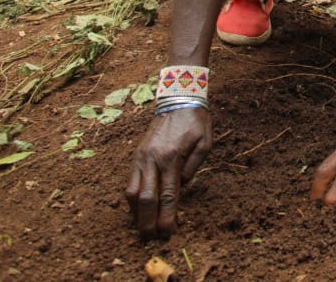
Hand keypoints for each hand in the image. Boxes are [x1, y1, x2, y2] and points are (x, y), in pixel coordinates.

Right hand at [125, 107, 212, 237]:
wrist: (177, 99)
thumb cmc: (195, 121)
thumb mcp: (204, 143)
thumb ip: (194, 167)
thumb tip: (182, 187)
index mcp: (172, 157)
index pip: (168, 195)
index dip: (168, 216)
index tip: (168, 232)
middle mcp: (152, 160)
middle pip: (146, 199)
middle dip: (147, 221)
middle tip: (151, 237)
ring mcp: (141, 158)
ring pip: (132, 192)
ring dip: (136, 213)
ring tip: (142, 226)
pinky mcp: (136, 155)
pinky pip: (130, 182)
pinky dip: (133, 199)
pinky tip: (138, 208)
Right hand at [310, 78, 335, 204]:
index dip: (334, 194)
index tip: (326, 207)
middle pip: (325, 170)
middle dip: (317, 187)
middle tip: (314, 203)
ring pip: (328, 161)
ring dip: (321, 178)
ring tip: (319, 192)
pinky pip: (335, 155)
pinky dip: (329, 168)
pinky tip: (334, 174)